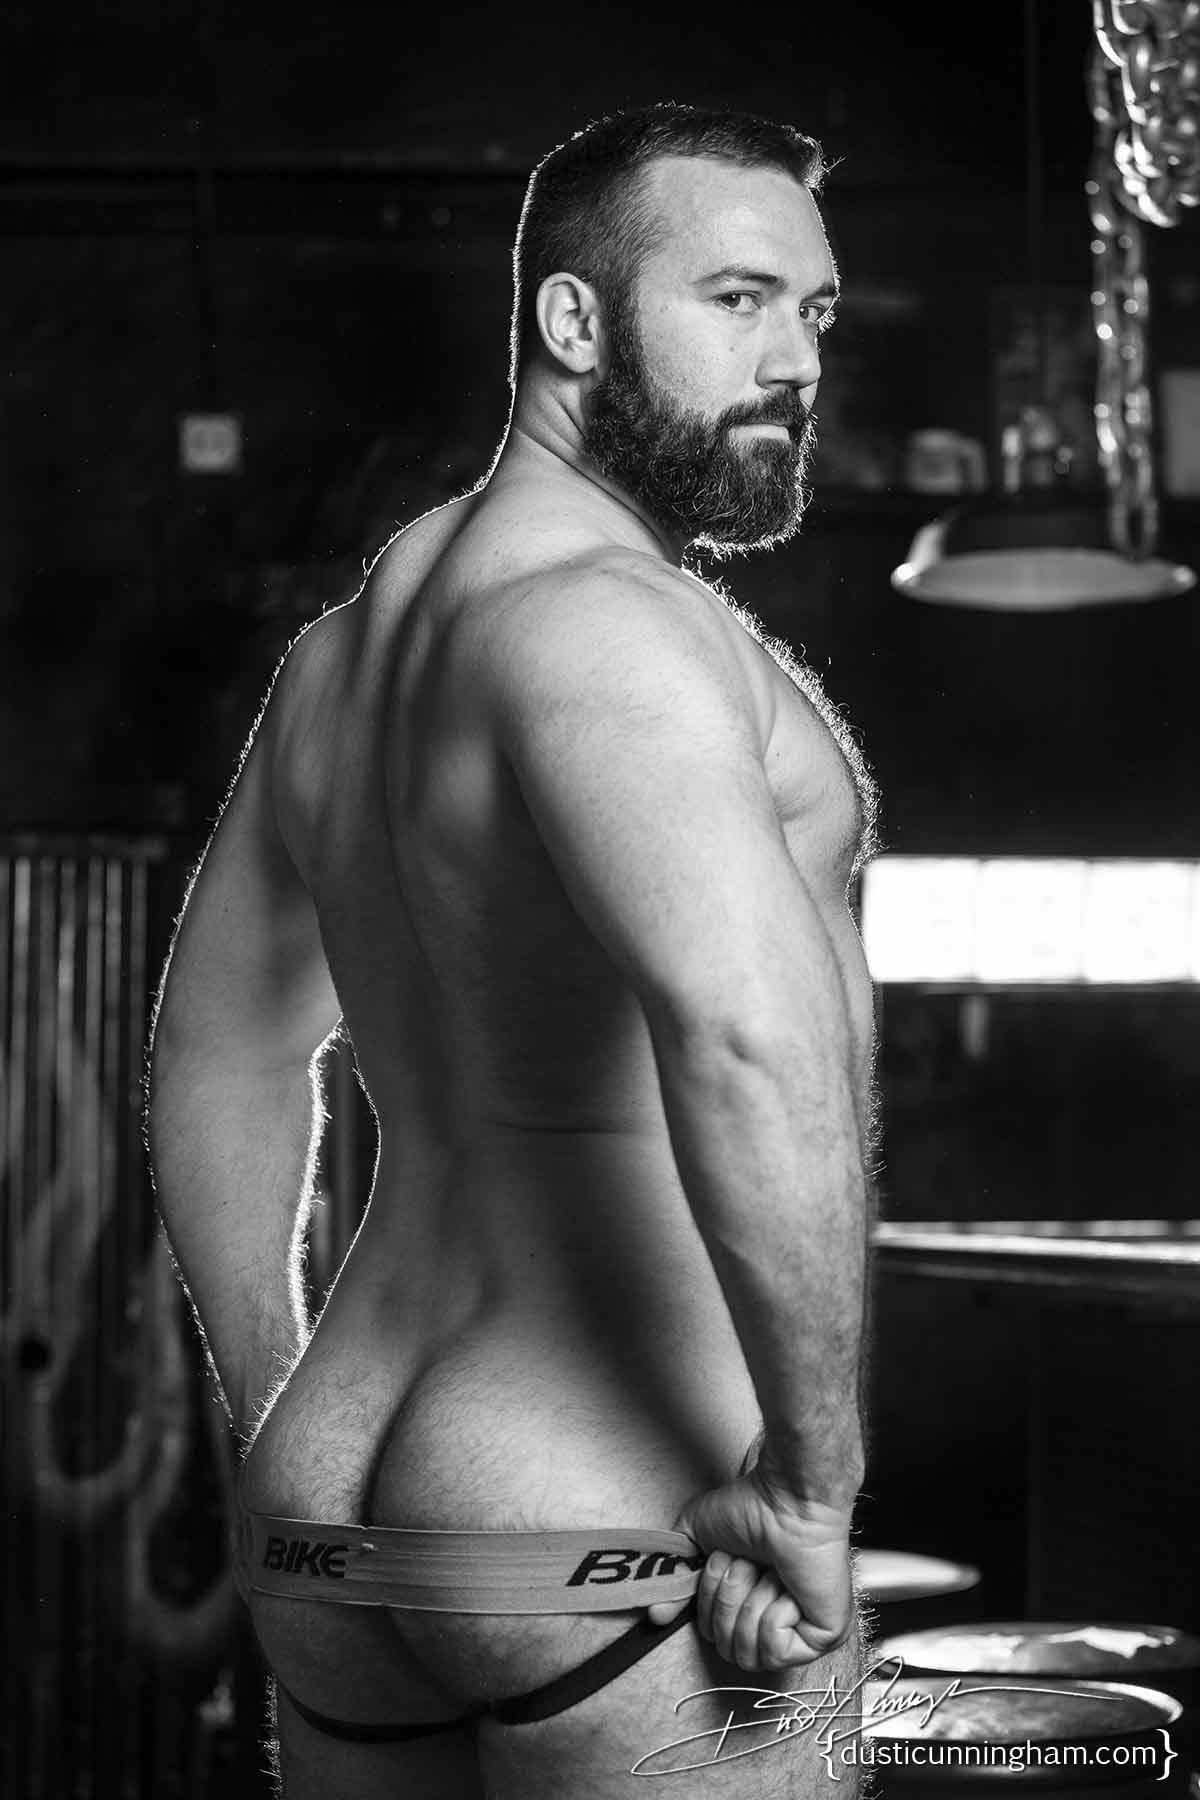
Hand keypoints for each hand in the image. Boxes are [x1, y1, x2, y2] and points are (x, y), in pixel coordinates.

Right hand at [647, 1465, 854, 1671]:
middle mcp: (776, 1624)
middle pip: (729, 1651)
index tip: (723, 1562)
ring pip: (750, 1653)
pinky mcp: (824, 1637)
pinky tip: (788, 1584)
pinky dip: (773, 1611)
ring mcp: (802, 1634)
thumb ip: (675, 1579)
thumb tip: (656, 1615)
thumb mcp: (696, 1538)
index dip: (710, 1604)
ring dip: (751, 1603)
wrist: (786, 1502)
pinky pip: (776, 1649)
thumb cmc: (751, 1510)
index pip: (715, 1638)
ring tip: (768, 1571)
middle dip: (729, 1601)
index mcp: (750, 1607)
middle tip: (747, 1564)